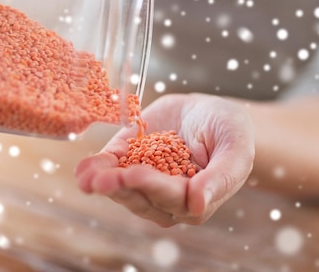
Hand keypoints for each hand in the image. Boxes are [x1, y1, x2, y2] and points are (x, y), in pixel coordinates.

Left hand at [75, 93, 253, 226]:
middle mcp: (166, 197)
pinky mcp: (128, 160)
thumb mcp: (235, 150)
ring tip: (87, 177)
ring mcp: (144, 181)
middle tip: (103, 180)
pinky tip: (82, 170)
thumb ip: (220, 178)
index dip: (152, 186)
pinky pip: (110, 169)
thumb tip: (199, 206)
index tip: (136, 174)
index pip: (171, 197)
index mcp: (194, 199)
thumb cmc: (231, 133)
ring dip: (103, 182)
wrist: (210, 111)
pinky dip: (95, 169)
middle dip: (121, 187)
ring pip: (122, 189)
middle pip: (141, 197)